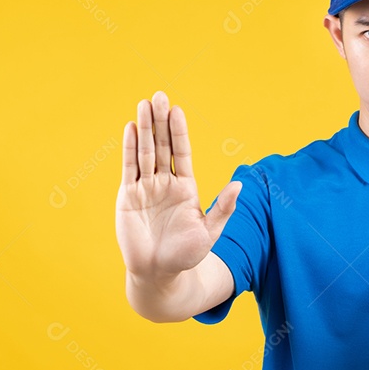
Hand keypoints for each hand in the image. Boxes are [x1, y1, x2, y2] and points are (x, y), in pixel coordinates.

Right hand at [116, 92, 241, 280]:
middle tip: (159, 96)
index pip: (182, 153)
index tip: (178, 111)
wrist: (159, 273)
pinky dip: (129, 148)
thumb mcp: (209, 232)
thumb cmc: (186, 255)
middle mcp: (165, 184)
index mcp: (186, 188)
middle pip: (162, 146)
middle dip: (160, 122)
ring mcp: (146, 188)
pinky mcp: (128, 196)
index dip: (179, 132)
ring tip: (144, 104)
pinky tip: (130, 128)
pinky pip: (129, 168)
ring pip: (145, 152)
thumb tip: (240, 185)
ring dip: (143, 128)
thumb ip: (222, 208)